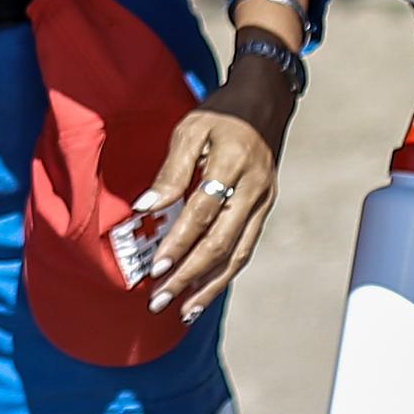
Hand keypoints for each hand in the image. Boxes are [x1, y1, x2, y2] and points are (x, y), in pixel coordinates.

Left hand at [135, 86, 285, 323]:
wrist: (266, 103)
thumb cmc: (221, 114)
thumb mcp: (190, 130)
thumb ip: (170, 171)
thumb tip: (146, 207)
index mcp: (232, 165)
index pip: (203, 212)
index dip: (179, 242)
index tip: (156, 268)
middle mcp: (254, 189)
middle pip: (221, 242)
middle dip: (189, 276)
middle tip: (160, 300)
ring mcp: (263, 203)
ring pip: (238, 254)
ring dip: (209, 285)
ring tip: (183, 310)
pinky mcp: (265, 211)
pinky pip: (245, 248)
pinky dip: (225, 273)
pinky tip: (205, 291)